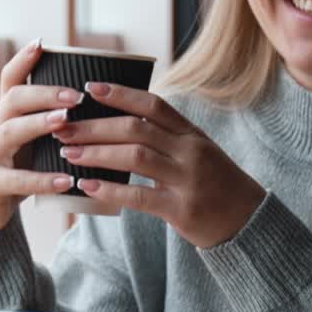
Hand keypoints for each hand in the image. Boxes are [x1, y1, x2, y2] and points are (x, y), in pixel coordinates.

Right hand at [0, 39, 81, 233]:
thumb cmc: (11, 170)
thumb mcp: (24, 142)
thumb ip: (46, 123)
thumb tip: (92, 102)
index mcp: (3, 116)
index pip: (9, 80)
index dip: (23, 60)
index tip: (42, 44)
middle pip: (12, 101)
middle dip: (44, 94)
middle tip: (75, 95)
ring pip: (9, 133)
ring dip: (39, 124)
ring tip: (66, 122)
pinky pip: (15, 180)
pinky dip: (42, 180)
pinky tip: (67, 180)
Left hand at [56, 81, 265, 247]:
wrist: (249, 222)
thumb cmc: (215, 185)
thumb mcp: (198, 152)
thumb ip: (168, 138)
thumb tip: (121, 124)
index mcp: (192, 134)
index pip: (153, 105)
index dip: (120, 94)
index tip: (89, 88)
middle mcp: (190, 151)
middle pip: (137, 128)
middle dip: (95, 126)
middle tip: (63, 126)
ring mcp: (187, 180)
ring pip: (136, 157)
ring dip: (97, 153)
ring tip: (68, 153)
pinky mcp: (181, 209)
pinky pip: (139, 195)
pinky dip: (110, 189)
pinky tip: (87, 185)